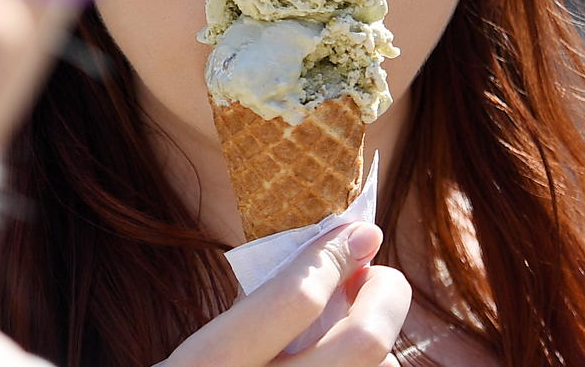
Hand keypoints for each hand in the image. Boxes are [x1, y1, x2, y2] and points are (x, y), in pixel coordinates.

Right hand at [156, 222, 410, 366]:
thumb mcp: (198, 354)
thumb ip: (256, 316)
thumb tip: (341, 258)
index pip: (293, 299)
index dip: (333, 255)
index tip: (359, 231)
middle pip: (362, 342)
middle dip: (386, 295)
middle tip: (379, 277)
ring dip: (378, 348)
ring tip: (351, 334)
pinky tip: (352, 365)